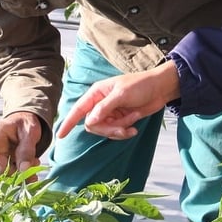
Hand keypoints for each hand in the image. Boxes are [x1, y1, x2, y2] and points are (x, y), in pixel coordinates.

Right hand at [0, 111, 44, 180]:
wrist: (25, 122)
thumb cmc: (25, 124)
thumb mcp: (30, 132)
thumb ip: (27, 149)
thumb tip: (24, 170)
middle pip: (0, 169)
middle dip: (18, 171)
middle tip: (34, 163)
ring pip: (7, 174)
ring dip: (22, 172)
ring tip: (34, 161)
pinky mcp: (2, 164)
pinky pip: (11, 175)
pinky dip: (23, 173)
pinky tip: (31, 165)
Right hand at [57, 60, 180, 140]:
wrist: (160, 89)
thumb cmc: (140, 85)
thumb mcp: (122, 94)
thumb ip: (105, 108)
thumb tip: (89, 121)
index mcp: (97, 93)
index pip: (78, 109)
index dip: (68, 122)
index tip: (60, 135)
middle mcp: (100, 104)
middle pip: (92, 125)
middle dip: (107, 130)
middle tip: (122, 129)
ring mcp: (110, 113)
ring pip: (104, 130)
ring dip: (119, 130)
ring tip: (132, 124)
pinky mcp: (120, 120)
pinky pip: (115, 132)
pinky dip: (125, 132)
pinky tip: (134, 128)